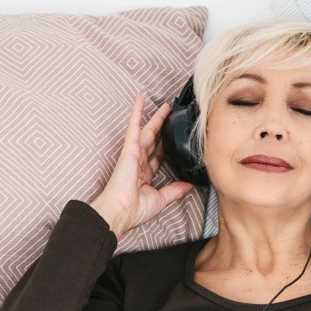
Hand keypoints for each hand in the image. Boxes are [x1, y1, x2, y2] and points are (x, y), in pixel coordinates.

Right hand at [90, 94, 195, 237]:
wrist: (121, 211)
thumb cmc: (134, 210)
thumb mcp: (161, 199)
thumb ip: (174, 190)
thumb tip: (189, 185)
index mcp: (144, 174)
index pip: (158, 157)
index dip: (167, 147)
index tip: (175, 140)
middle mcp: (139, 162)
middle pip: (154, 140)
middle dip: (163, 128)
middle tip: (172, 116)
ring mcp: (134, 153)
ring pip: (148, 130)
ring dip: (156, 117)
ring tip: (165, 105)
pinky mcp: (129, 148)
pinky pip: (134, 127)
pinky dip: (137, 113)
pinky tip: (140, 99)